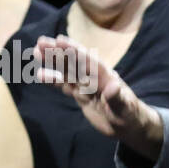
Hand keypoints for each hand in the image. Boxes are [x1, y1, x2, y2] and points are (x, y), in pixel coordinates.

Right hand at [32, 34, 163, 156]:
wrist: (130, 126)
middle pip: (74, 63)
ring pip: (67, 72)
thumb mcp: (126, 109)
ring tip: (36, 51)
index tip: (61, 40)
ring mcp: (87, 86)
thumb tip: (112, 86)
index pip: (88, 62)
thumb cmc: (132, 116)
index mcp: (106, 77)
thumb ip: (117, 98)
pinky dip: (53, 80)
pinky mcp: (81, 95)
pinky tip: (40, 74)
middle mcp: (95, 79)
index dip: (75, 51)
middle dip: (59, 52)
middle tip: (41, 42)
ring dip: (53, 62)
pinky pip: (65, 86)